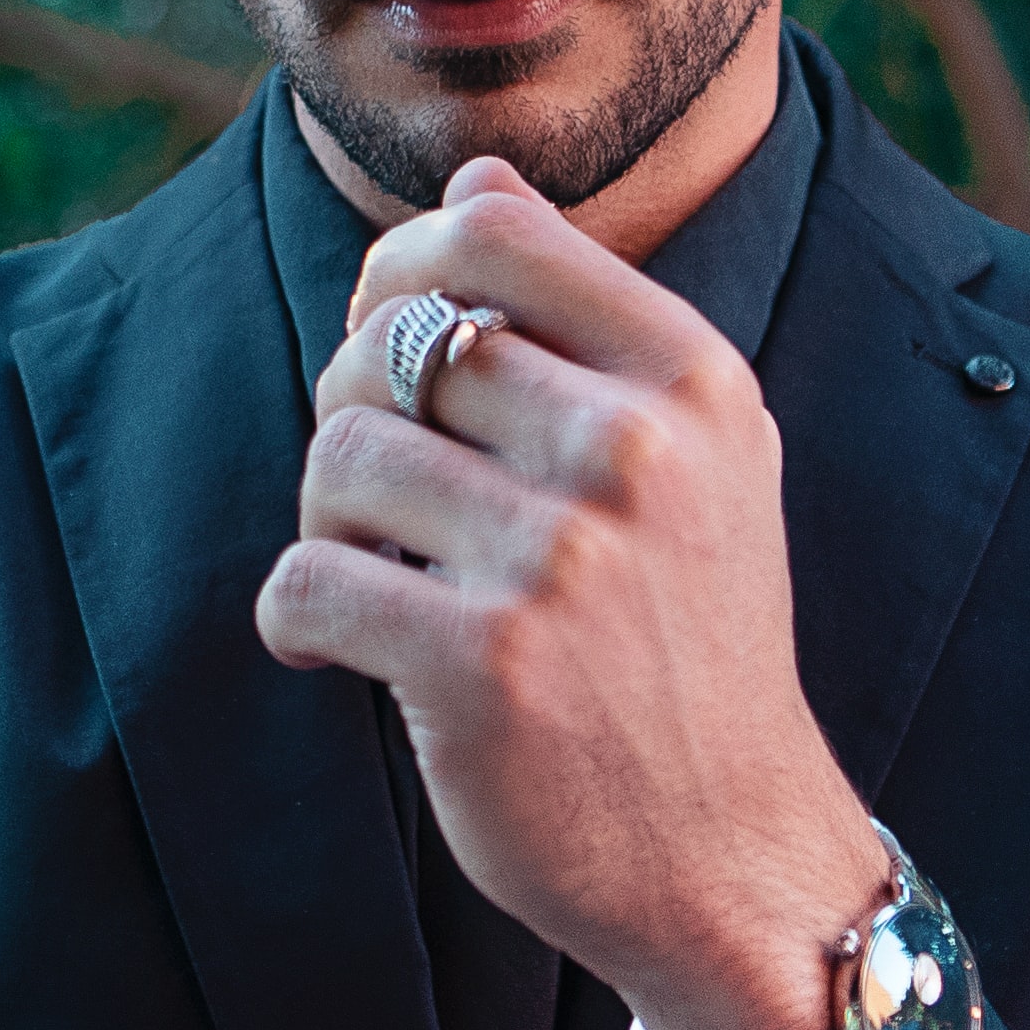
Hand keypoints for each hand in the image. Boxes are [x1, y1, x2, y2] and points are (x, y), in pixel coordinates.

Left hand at [253, 157, 884, 1029]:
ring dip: (327, 518)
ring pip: (338, 454)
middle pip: (394, 340)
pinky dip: (296, 617)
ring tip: (376, 573)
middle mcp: (633, 453)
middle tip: (383, 494)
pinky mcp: (478, 668)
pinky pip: (304, 581)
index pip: (492, 230)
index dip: (401, 269)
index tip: (398, 348)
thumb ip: (590, 320)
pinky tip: (343, 649)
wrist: (733, 855)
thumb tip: (476, 174)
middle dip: (356, 406)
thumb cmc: (688, 643)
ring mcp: (559, 562)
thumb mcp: (697, 460)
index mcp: (689, 381)